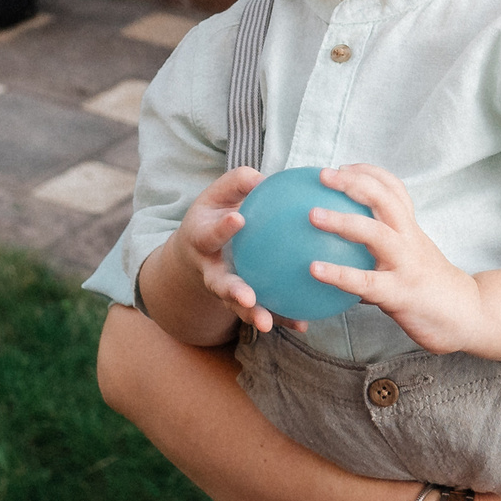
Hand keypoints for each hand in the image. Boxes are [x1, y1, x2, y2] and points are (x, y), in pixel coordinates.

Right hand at [175, 167, 297, 334]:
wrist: (198, 249)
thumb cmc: (214, 213)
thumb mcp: (218, 194)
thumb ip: (238, 183)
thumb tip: (265, 177)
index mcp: (201, 238)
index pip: (211, 233)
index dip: (222, 227)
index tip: (239, 219)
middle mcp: (209, 268)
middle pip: (218, 283)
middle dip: (231, 291)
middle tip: (247, 297)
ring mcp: (224, 288)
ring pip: (236, 305)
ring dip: (252, 315)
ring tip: (268, 323)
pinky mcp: (241, 301)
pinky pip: (262, 309)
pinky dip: (281, 318)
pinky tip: (302, 324)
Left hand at [303, 165, 489, 354]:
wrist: (468, 317)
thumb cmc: (431, 290)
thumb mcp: (411, 261)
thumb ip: (381, 255)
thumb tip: (338, 254)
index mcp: (411, 230)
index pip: (395, 191)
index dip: (370, 173)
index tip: (344, 166)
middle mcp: (410, 240)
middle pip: (385, 199)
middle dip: (355, 182)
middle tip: (323, 175)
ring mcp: (406, 264)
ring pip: (376, 233)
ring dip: (343, 220)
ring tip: (313, 214)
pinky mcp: (400, 293)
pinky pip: (366, 282)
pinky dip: (338, 273)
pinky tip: (313, 269)